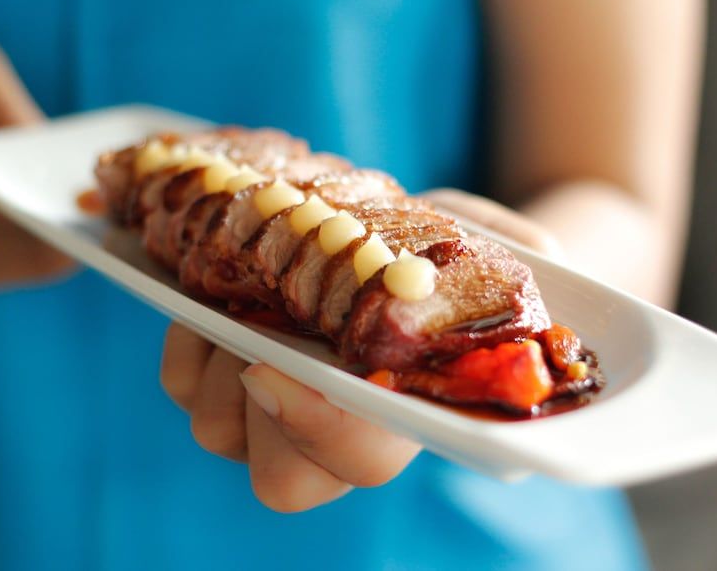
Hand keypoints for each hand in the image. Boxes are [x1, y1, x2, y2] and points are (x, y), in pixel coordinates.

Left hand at [161, 190, 557, 511]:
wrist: (394, 241)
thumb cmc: (452, 258)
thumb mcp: (493, 249)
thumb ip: (517, 267)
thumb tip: (536, 265)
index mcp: (403, 415)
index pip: (361, 460)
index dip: (323, 427)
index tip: (284, 366)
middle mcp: (331, 428)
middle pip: (278, 475)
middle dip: (259, 401)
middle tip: (258, 324)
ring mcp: (269, 409)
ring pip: (216, 427)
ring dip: (218, 354)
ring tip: (245, 289)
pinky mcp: (217, 375)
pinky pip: (180, 379)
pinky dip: (187, 334)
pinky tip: (216, 288)